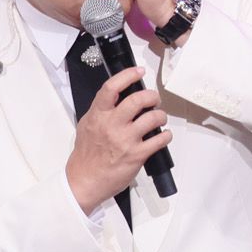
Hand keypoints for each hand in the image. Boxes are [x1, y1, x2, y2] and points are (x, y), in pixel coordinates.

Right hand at [65, 64, 167, 211]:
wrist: (85, 180)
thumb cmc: (86, 154)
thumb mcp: (87, 125)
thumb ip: (101, 110)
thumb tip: (117, 97)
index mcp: (98, 115)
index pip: (112, 88)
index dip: (128, 75)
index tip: (138, 72)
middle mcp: (112, 125)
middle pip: (138, 100)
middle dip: (152, 96)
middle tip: (154, 99)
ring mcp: (126, 140)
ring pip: (152, 118)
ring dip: (161, 116)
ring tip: (160, 118)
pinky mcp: (137, 155)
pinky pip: (159, 140)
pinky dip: (166, 135)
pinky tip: (164, 135)